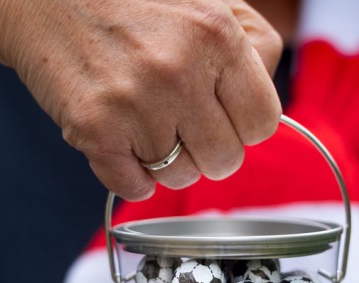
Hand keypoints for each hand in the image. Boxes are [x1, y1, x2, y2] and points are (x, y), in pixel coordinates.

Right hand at [0, 0, 282, 200]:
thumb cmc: (132, 2)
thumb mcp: (209, 2)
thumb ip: (252, 48)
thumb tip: (262, 110)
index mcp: (217, 37)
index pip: (263, 124)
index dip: (244, 128)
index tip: (224, 118)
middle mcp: (179, 72)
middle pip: (225, 161)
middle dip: (208, 150)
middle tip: (183, 124)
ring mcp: (135, 105)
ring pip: (179, 178)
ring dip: (167, 161)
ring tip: (146, 124)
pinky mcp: (95, 131)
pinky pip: (136, 188)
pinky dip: (133, 176)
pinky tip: (123, 142)